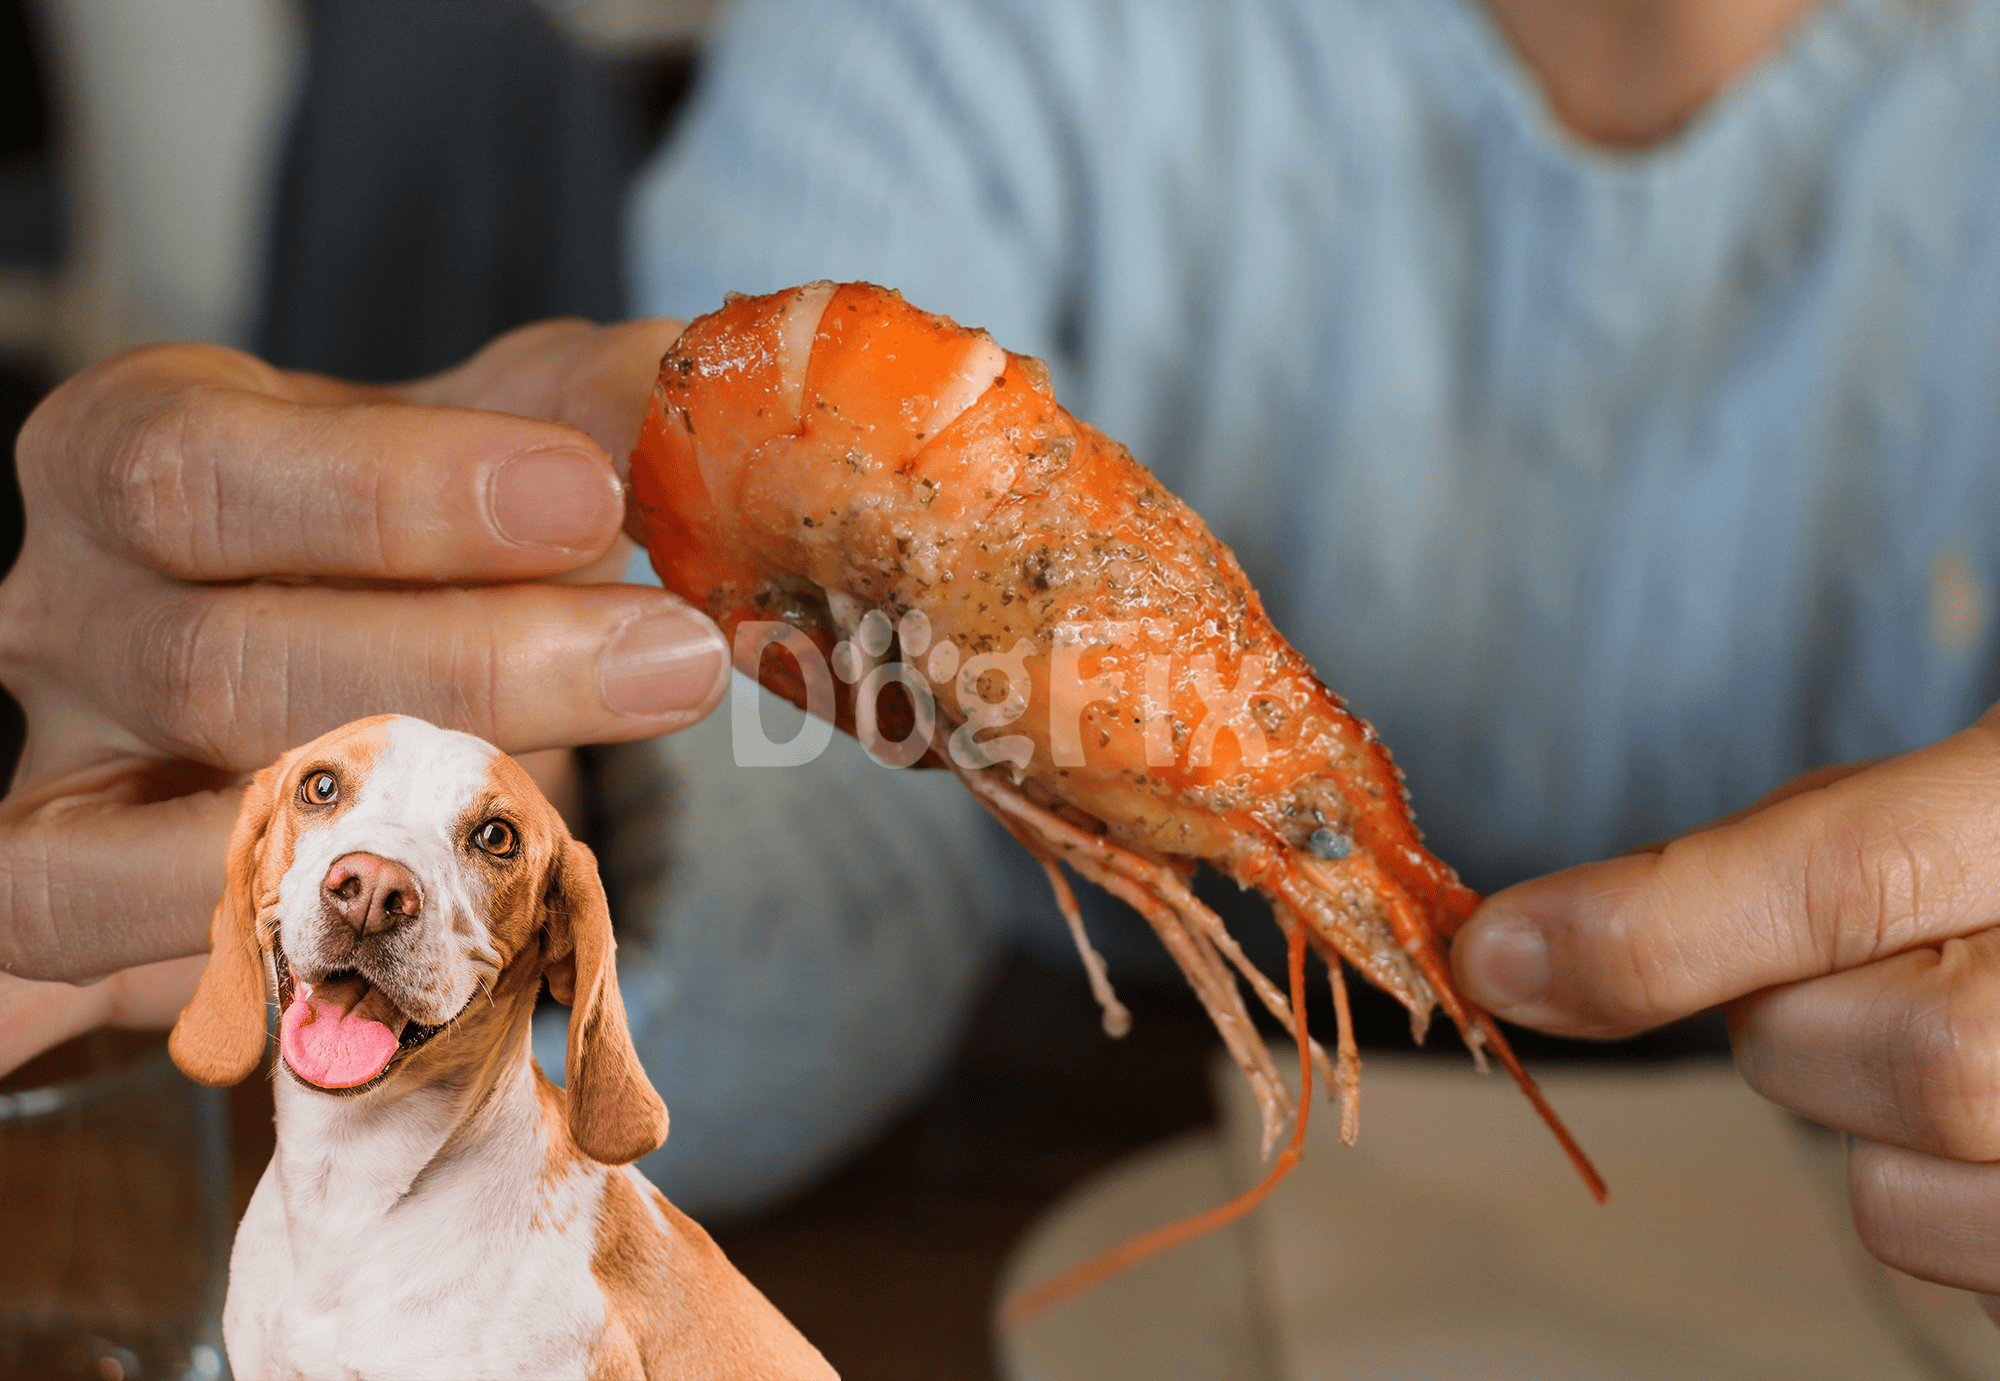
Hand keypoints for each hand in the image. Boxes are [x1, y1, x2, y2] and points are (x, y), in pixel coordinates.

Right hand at [0, 320, 726, 1003]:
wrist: (312, 662)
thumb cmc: (399, 536)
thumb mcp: (490, 431)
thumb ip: (584, 407)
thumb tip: (687, 406)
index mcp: (127, 452)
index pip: (205, 467)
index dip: (392, 495)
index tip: (588, 497)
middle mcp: (65, 613)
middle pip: (217, 658)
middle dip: (462, 670)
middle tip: (665, 654)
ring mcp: (56, 779)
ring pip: (189, 832)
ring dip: (410, 834)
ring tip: (609, 796)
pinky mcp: (69, 916)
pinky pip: (106, 971)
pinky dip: (224, 979)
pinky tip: (356, 982)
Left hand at [1451, 704, 1999, 1314]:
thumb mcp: (1964, 793)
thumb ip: (1788, 852)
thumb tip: (1538, 945)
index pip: (1855, 875)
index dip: (1651, 925)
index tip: (1501, 951)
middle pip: (1894, 1053)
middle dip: (1797, 1018)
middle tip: (1827, 971)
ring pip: (1906, 1195)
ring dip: (1854, 1124)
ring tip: (1939, 1032)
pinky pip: (1964, 1268)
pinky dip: (1929, 1201)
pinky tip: (1984, 1122)